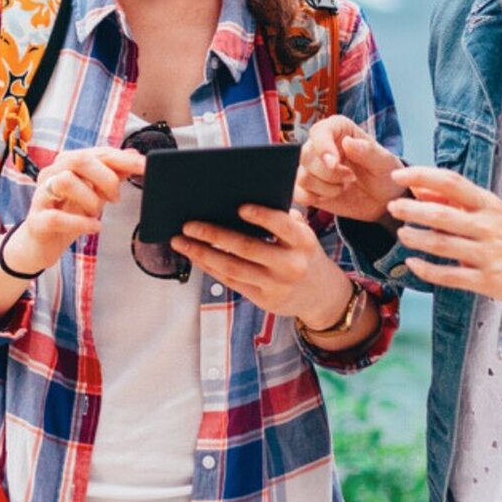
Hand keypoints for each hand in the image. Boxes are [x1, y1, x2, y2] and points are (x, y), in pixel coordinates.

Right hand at [8, 147, 145, 272]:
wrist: (39, 245)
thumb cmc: (66, 214)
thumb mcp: (93, 193)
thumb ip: (111, 174)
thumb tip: (134, 154)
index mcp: (66, 164)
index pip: (97, 153)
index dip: (124, 159)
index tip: (145, 166)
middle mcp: (51, 174)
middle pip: (78, 159)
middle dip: (105, 177)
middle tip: (115, 197)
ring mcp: (41, 197)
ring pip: (65, 181)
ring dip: (89, 199)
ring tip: (96, 213)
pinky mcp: (36, 221)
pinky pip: (56, 217)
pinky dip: (80, 222)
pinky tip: (93, 227)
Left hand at [171, 204, 352, 326]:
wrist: (320, 295)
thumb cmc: (302, 252)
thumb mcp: (301, 234)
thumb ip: (280, 219)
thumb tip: (236, 201)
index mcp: (304, 241)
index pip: (283, 226)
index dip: (262, 216)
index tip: (240, 207)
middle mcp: (291, 265)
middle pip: (248, 248)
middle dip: (215, 235)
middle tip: (189, 224)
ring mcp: (276, 285)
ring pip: (233, 267)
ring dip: (203, 253)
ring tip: (181, 241)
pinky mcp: (264, 300)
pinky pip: (231, 281)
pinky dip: (210, 267)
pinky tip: (195, 256)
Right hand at [295, 115, 405, 226]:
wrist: (381, 199)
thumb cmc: (384, 174)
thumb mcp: (384, 162)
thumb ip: (368, 152)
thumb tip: (348, 142)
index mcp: (338, 130)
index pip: (319, 131)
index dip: (323, 147)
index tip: (334, 163)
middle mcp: (320, 145)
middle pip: (306, 156)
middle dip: (329, 174)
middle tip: (350, 178)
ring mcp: (311, 167)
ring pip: (302, 176)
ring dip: (325, 188)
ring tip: (343, 187)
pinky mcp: (307, 187)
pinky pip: (297, 193)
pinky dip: (313, 198)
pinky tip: (329, 197)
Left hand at [386, 166, 501, 304]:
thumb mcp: (489, 210)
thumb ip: (454, 199)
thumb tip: (419, 187)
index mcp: (488, 204)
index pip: (451, 182)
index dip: (422, 176)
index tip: (398, 176)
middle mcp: (488, 227)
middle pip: (442, 215)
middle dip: (412, 210)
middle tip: (393, 207)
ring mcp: (487, 254)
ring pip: (443, 245)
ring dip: (417, 239)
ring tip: (402, 234)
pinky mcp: (487, 281)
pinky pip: (450, 276)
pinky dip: (428, 270)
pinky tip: (412, 263)